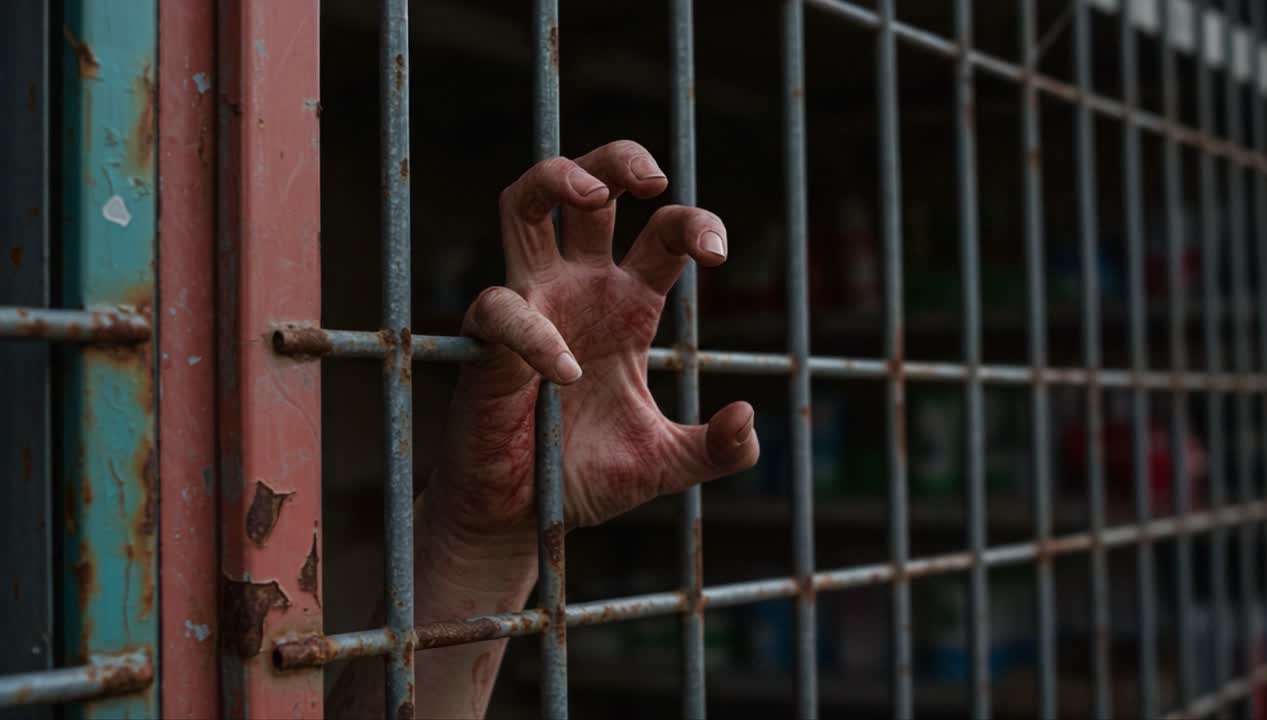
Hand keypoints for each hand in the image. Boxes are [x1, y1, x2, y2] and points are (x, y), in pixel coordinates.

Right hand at [431, 140, 759, 539]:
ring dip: (557, 178)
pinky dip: (536, 333)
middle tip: (655, 179)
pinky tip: (567, 372)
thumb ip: (716, 448)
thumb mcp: (666, 463)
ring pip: (525, 205)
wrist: (522, 520)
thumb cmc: (584, 478)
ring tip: (594, 191)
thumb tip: (748, 417)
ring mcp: (531, 307)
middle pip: (589, 189)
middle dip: (620, 160)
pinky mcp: (488, 343)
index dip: (694, 224)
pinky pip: (503, 310)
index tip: (718, 254)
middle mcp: (578, 291)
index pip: (662, 235)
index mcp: (627, 305)